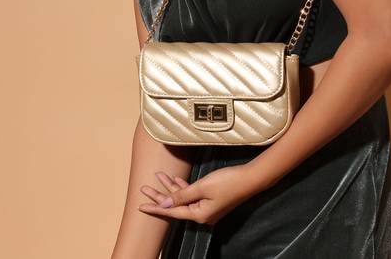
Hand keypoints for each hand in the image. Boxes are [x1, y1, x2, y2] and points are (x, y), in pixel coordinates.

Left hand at [138, 164, 258, 224]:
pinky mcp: (212, 199)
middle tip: (144, 187)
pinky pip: (193, 194)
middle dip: (160, 195)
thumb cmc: (227, 182)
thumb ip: (182, 195)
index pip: (171, 212)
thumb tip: (165, 204)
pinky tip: (176, 179)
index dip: (155, 207)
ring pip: (183, 198)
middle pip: (175, 205)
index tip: (140, 206)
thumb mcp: (202, 187)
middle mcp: (201, 215)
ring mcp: (207, 208)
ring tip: (158, 175)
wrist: (250, 179)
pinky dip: (184, 187)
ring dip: (171, 187)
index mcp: (198, 215)